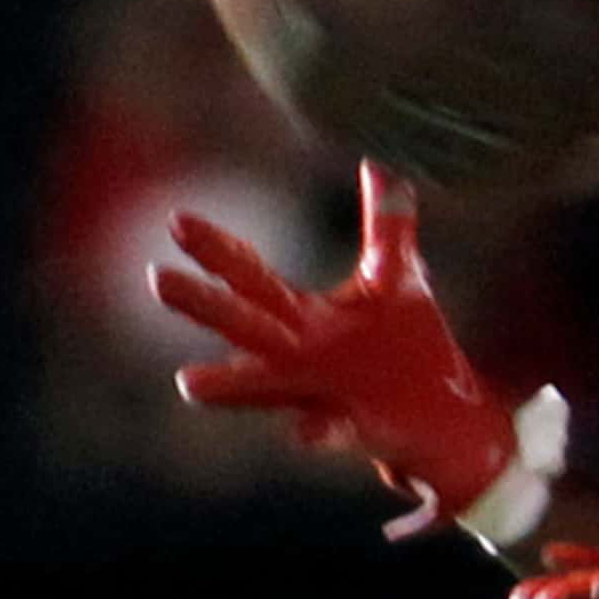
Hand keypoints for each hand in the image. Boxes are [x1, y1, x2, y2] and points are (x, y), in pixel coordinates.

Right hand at [151, 160, 562, 541]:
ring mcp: (322, 396)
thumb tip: (381, 166)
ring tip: (188, 381)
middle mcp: (300, 357)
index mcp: (305, 318)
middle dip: (204, 303)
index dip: (218, 250)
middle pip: (245, 323)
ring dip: (231, 383)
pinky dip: (319, 431)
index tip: (176, 220)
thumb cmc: (410, 346)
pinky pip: (331, 432)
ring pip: (266, 388)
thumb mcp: (398, 279)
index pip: (252, 278)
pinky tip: (307, 430)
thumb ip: (387, 227)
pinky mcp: (355, 430)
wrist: (443, 417)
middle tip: (155, 279)